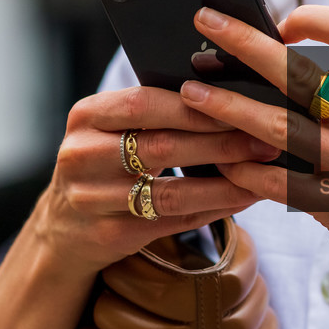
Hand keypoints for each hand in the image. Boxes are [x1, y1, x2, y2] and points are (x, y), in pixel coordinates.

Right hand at [41, 85, 277, 272]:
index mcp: (86, 116)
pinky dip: (212, 209)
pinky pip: (172, 221)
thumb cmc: (105, 162)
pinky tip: (242, 198)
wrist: (64, 226)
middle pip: (161, 147)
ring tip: (261, 174)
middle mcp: (81, 156)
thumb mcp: (111, 128)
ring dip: (224, 184)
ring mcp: (92, 200)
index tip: (241, 104)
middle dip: (220, 143)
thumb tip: (228, 93)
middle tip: (264, 140)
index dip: (195, 107)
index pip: (144, 104)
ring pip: (170, 192)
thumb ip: (154, 110)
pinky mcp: (109, 236)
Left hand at [178, 4, 328, 291]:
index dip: (315, 20)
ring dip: (230, 107)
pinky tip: (220, 162)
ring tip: (191, 93)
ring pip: (284, 127)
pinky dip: (246, 171)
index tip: (281, 22)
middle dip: (247, 44)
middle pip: (305, 74)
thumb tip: (283, 61)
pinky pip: (283, 184)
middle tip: (204, 20)